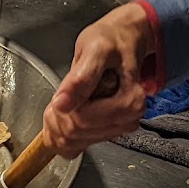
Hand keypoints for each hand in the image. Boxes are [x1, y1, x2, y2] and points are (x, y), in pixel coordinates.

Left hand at [42, 3, 155, 158]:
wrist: (123, 41)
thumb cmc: (110, 44)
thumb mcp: (93, 52)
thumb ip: (78, 80)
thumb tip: (62, 104)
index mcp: (129, 102)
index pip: (80, 121)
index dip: (60, 110)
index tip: (59, 96)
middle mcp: (129, 119)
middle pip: (75, 133)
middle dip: (59, 116)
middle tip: (63, 95)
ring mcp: (119, 127)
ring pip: (72, 142)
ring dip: (59, 123)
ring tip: (67, 100)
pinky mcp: (109, 132)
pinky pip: (74, 146)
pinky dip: (62, 133)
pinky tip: (67, 114)